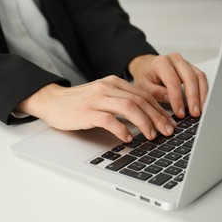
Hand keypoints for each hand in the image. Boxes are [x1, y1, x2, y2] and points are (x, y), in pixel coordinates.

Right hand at [17, 76, 175, 141]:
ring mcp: (97, 98)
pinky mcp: (87, 111)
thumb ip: (122, 101)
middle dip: (157, 117)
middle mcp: (108, 87)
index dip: (159, 109)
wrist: (52, 101)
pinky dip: (122, 129)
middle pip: (140, 100)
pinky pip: (109, 120)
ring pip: (129, 107)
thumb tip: (145, 115)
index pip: (143, 94)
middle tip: (167, 131)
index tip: (169, 121)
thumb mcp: (104, 95)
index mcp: (114, 83)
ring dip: (144, 123)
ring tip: (151, 136)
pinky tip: (128, 138)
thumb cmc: (80, 102)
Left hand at [128, 53, 207, 117]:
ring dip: (202, 94)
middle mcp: (175, 60)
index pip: (173, 81)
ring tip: (201, 109)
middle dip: (193, 97)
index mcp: (161, 62)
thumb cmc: (145, 76)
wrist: (146, 66)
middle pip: (190, 77)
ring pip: (199, 77)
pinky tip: (203, 102)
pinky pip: (201, 78)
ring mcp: (185, 63)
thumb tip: (170, 99)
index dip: (177, 98)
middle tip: (194, 112)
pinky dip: (204, 91)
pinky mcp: (191, 68)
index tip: (180, 112)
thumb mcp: (142, 86)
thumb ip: (155, 92)